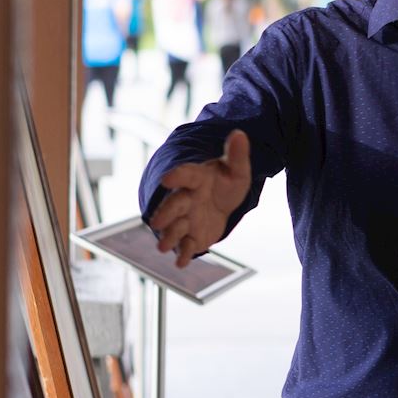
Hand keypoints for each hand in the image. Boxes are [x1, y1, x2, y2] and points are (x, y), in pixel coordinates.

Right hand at [147, 130, 250, 267]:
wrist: (222, 201)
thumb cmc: (225, 182)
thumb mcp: (237, 170)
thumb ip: (237, 155)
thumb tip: (241, 134)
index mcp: (196, 179)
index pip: (185, 175)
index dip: (177, 176)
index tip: (167, 179)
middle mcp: (186, 199)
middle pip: (174, 205)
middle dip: (165, 213)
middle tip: (157, 221)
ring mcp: (186, 219)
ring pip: (174, 229)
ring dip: (169, 236)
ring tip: (163, 246)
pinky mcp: (191, 237)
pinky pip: (185, 247)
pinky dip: (183, 255)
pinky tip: (182, 263)